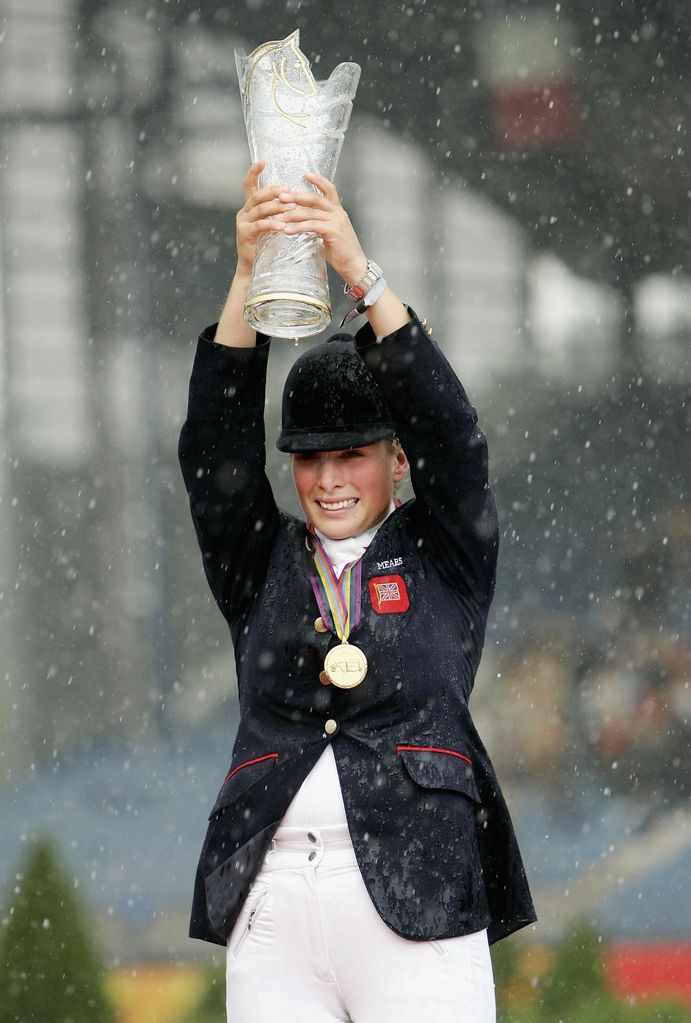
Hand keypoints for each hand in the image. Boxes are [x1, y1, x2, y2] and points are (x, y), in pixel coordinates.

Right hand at [235, 161, 295, 276]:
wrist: (254, 268)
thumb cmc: (266, 246)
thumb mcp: (271, 225)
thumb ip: (276, 212)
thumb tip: (292, 198)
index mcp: (249, 207)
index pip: (249, 185)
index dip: (254, 172)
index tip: (262, 161)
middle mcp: (243, 212)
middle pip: (258, 195)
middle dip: (274, 191)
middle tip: (289, 190)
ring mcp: (242, 223)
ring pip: (260, 209)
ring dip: (278, 207)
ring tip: (292, 208)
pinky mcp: (244, 234)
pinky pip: (260, 226)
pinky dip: (272, 224)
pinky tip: (282, 226)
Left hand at [276, 172, 367, 285]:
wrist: (354, 265)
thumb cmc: (341, 252)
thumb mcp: (330, 233)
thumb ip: (320, 224)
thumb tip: (304, 221)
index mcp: (338, 210)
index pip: (329, 189)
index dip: (318, 180)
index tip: (306, 174)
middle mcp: (338, 212)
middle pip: (314, 198)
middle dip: (296, 196)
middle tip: (281, 197)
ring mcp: (336, 221)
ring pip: (310, 213)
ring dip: (292, 214)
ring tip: (278, 216)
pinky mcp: (333, 231)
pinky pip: (312, 226)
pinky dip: (297, 227)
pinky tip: (287, 230)